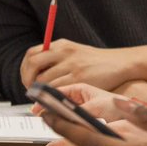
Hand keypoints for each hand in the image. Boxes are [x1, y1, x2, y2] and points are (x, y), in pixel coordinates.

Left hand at [20, 39, 137, 90]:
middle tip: (32, 92)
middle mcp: (64, 52)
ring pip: (44, 80)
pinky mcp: (80, 78)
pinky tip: (55, 101)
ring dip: (40, 92)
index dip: (25, 69)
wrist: (121, 62)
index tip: (28, 80)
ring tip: (45, 99)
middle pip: (33, 64)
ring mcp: (72, 65)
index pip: (31, 54)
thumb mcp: (76, 52)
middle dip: (28, 81)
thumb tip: (36, 74)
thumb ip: (57, 58)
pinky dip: (52, 97)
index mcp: (61, 45)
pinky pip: (57, 89)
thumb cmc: (98, 62)